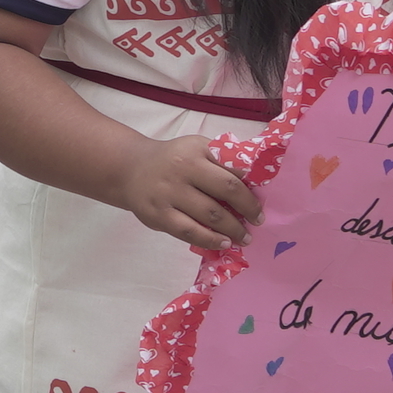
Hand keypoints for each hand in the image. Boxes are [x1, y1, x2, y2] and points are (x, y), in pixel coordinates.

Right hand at [117, 133, 261, 249]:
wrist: (130, 168)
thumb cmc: (173, 160)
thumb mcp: (196, 149)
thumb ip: (222, 161)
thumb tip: (256, 185)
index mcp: (196, 151)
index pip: (233, 169)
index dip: (251, 188)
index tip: (262, 202)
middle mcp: (182, 169)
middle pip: (226, 191)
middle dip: (248, 209)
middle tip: (258, 221)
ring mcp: (168, 193)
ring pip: (210, 215)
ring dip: (233, 229)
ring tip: (244, 237)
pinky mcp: (158, 215)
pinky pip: (190, 232)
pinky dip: (210, 240)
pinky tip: (223, 243)